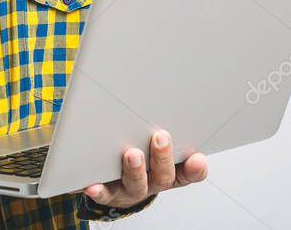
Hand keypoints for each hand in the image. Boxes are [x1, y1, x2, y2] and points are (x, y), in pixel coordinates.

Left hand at [81, 129, 207, 208]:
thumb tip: (167, 96)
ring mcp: (132, 189)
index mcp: (170, 171)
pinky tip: (92, 185)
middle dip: (163, 156)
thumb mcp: (157, 146)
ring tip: (132, 154)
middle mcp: (153, 182)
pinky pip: (105, 194)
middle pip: (164, 176)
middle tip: (161, 137)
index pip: (189, 173)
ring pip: (137, 184)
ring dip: (136, 169)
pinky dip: (100, 190)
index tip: (198, 157)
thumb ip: (161, 129)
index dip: (195, 168)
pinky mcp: (109, 194)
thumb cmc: (141, 156)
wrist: (117, 185)